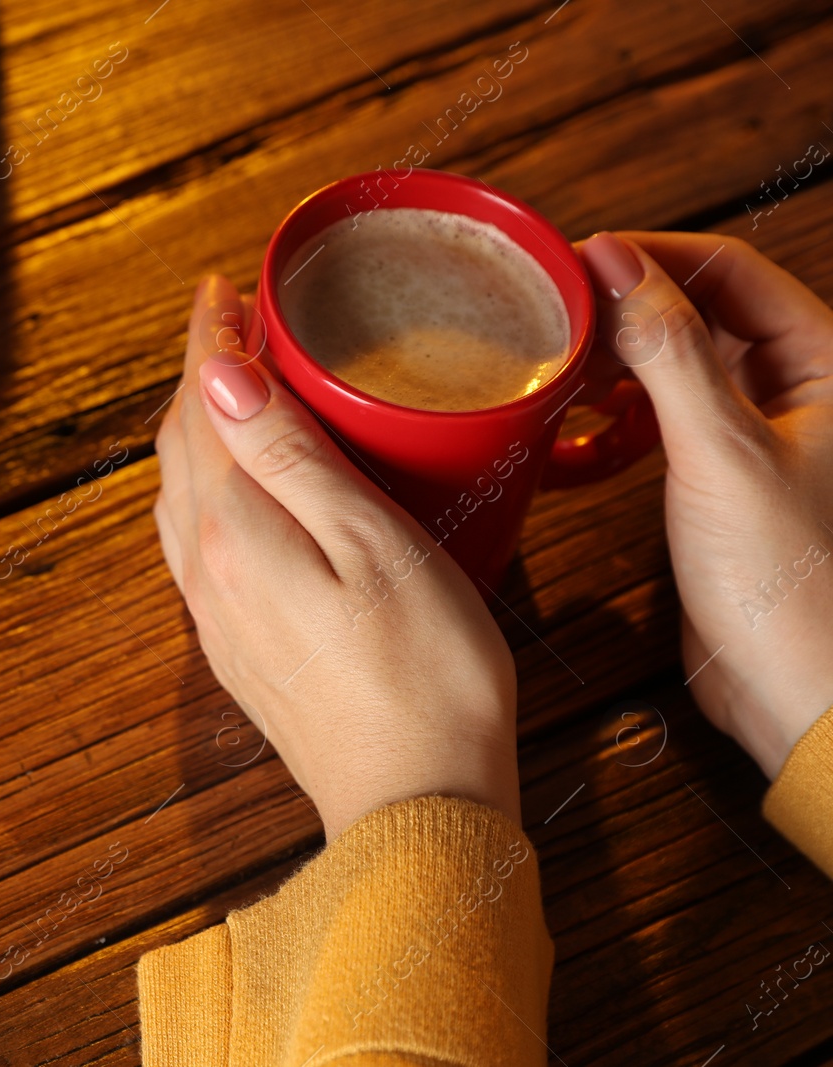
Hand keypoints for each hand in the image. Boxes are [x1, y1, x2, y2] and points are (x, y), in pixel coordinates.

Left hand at [154, 276, 520, 837]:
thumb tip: (220, 373)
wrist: (417, 804)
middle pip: (180, 447)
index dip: (207, 338)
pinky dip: (209, 488)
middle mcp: (204, 572)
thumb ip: (290, 457)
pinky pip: (197, 543)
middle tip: (235, 322)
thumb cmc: (425, 675)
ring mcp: (215, 616)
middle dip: (200, 375)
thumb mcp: (372, 544)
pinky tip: (243, 488)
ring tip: (237, 388)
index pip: (201, 406)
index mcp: (233, 533)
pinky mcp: (238, 649)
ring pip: (181, 496)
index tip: (222, 287)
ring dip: (198, 431)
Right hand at [579, 232, 832, 776]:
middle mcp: (801, 388)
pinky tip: (586, 433)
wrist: (794, 689)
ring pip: (679, 365)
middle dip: (627, 310)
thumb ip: (669, 351)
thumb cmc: (788, 582)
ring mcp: (763, 433)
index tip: (576, 262)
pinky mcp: (726, 477)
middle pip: (701, 311)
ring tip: (563, 373)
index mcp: (828, 363)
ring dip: (620, 365)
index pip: (729, 270)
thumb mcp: (719, 452)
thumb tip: (617, 266)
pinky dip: (623, 418)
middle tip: (555, 318)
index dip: (650, 256)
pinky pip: (668, 419)